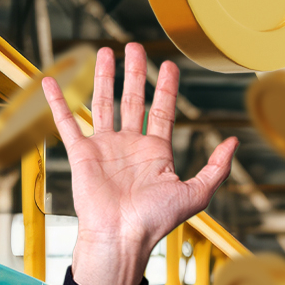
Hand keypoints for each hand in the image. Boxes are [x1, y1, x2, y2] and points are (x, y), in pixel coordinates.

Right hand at [44, 42, 236, 284]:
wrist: (122, 237)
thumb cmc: (156, 221)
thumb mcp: (196, 194)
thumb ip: (216, 168)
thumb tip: (234, 142)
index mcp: (156, 152)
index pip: (162, 111)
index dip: (166, 88)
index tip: (169, 65)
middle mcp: (130, 146)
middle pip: (133, 99)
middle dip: (135, 73)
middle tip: (135, 48)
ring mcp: (105, 148)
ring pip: (102, 103)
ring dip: (102, 77)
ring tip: (104, 51)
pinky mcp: (81, 154)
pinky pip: (66, 122)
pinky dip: (57, 102)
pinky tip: (51, 81)